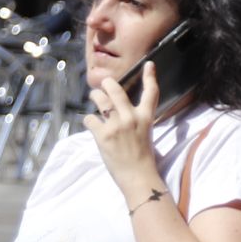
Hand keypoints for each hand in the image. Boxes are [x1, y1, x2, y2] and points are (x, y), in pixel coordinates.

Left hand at [84, 65, 162, 195]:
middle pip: (116, 90)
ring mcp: (116, 125)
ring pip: (100, 100)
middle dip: (107, 84)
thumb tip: (122, 113)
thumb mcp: (146, 134)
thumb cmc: (143, 159)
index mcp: (146, 118)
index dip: (150, 76)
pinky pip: (89, 119)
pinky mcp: (103, 135)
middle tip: (103, 83)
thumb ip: (137, 121)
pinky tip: (91, 125)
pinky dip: (89, 121)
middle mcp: (131, 117)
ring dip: (95, 96)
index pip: (151, 92)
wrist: (138, 177)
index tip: (148, 64)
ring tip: (94, 97)